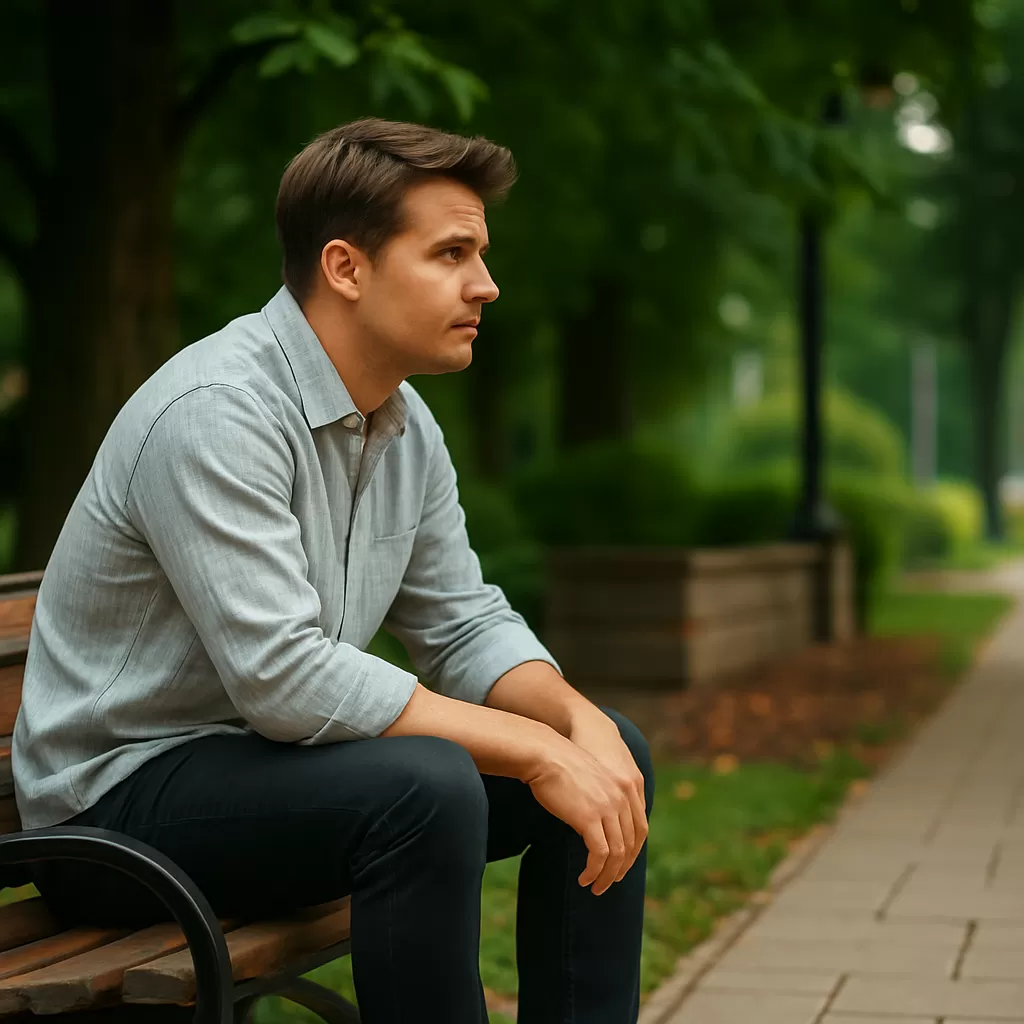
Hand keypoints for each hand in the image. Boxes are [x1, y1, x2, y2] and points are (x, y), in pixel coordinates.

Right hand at [523, 724, 646, 895]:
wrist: (546, 755)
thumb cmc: (561, 766)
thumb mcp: (592, 779)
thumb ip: (602, 796)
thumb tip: (598, 821)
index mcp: (625, 788)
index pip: (640, 828)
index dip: (632, 852)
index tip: (620, 866)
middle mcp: (622, 798)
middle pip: (631, 843)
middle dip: (621, 868)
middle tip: (609, 883)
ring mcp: (608, 807)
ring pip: (617, 853)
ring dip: (607, 876)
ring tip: (595, 887)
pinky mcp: (590, 818)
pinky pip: (600, 854)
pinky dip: (594, 871)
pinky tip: (584, 878)